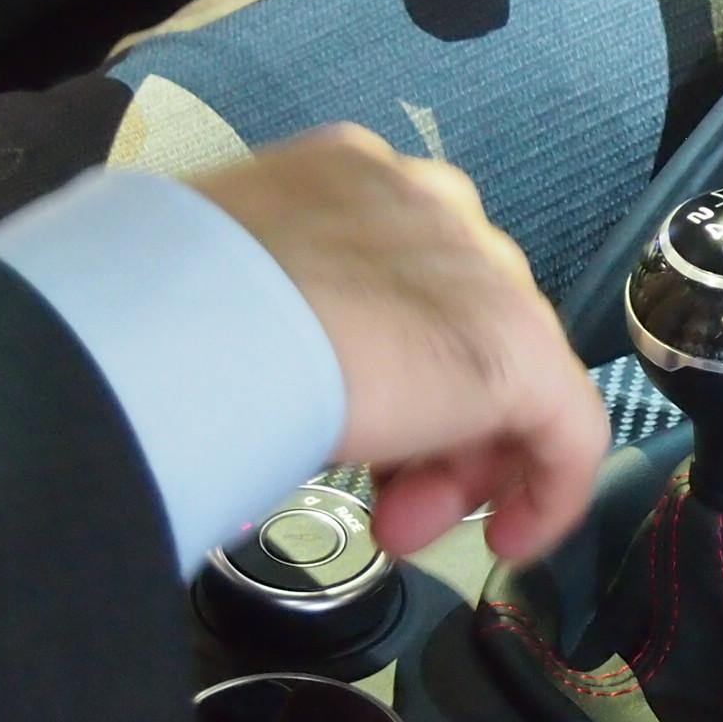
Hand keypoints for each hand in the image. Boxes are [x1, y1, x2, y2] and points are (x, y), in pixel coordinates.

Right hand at [193, 126, 610, 565]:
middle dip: (428, 433)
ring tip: (403, 528)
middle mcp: (429, 207)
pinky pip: (568, 423)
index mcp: (353, 182)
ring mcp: (480, 271)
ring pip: (508, 375)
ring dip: (459, 465)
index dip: (385, 374)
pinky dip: (548, 488)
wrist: (179, 322)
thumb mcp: (214, 297)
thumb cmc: (154, 313)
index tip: (350, 443)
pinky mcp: (516, 346)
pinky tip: (508, 539)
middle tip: (380, 505)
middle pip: (461, 329)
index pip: (403, 281)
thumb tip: (261, 366)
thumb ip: (267, 314)